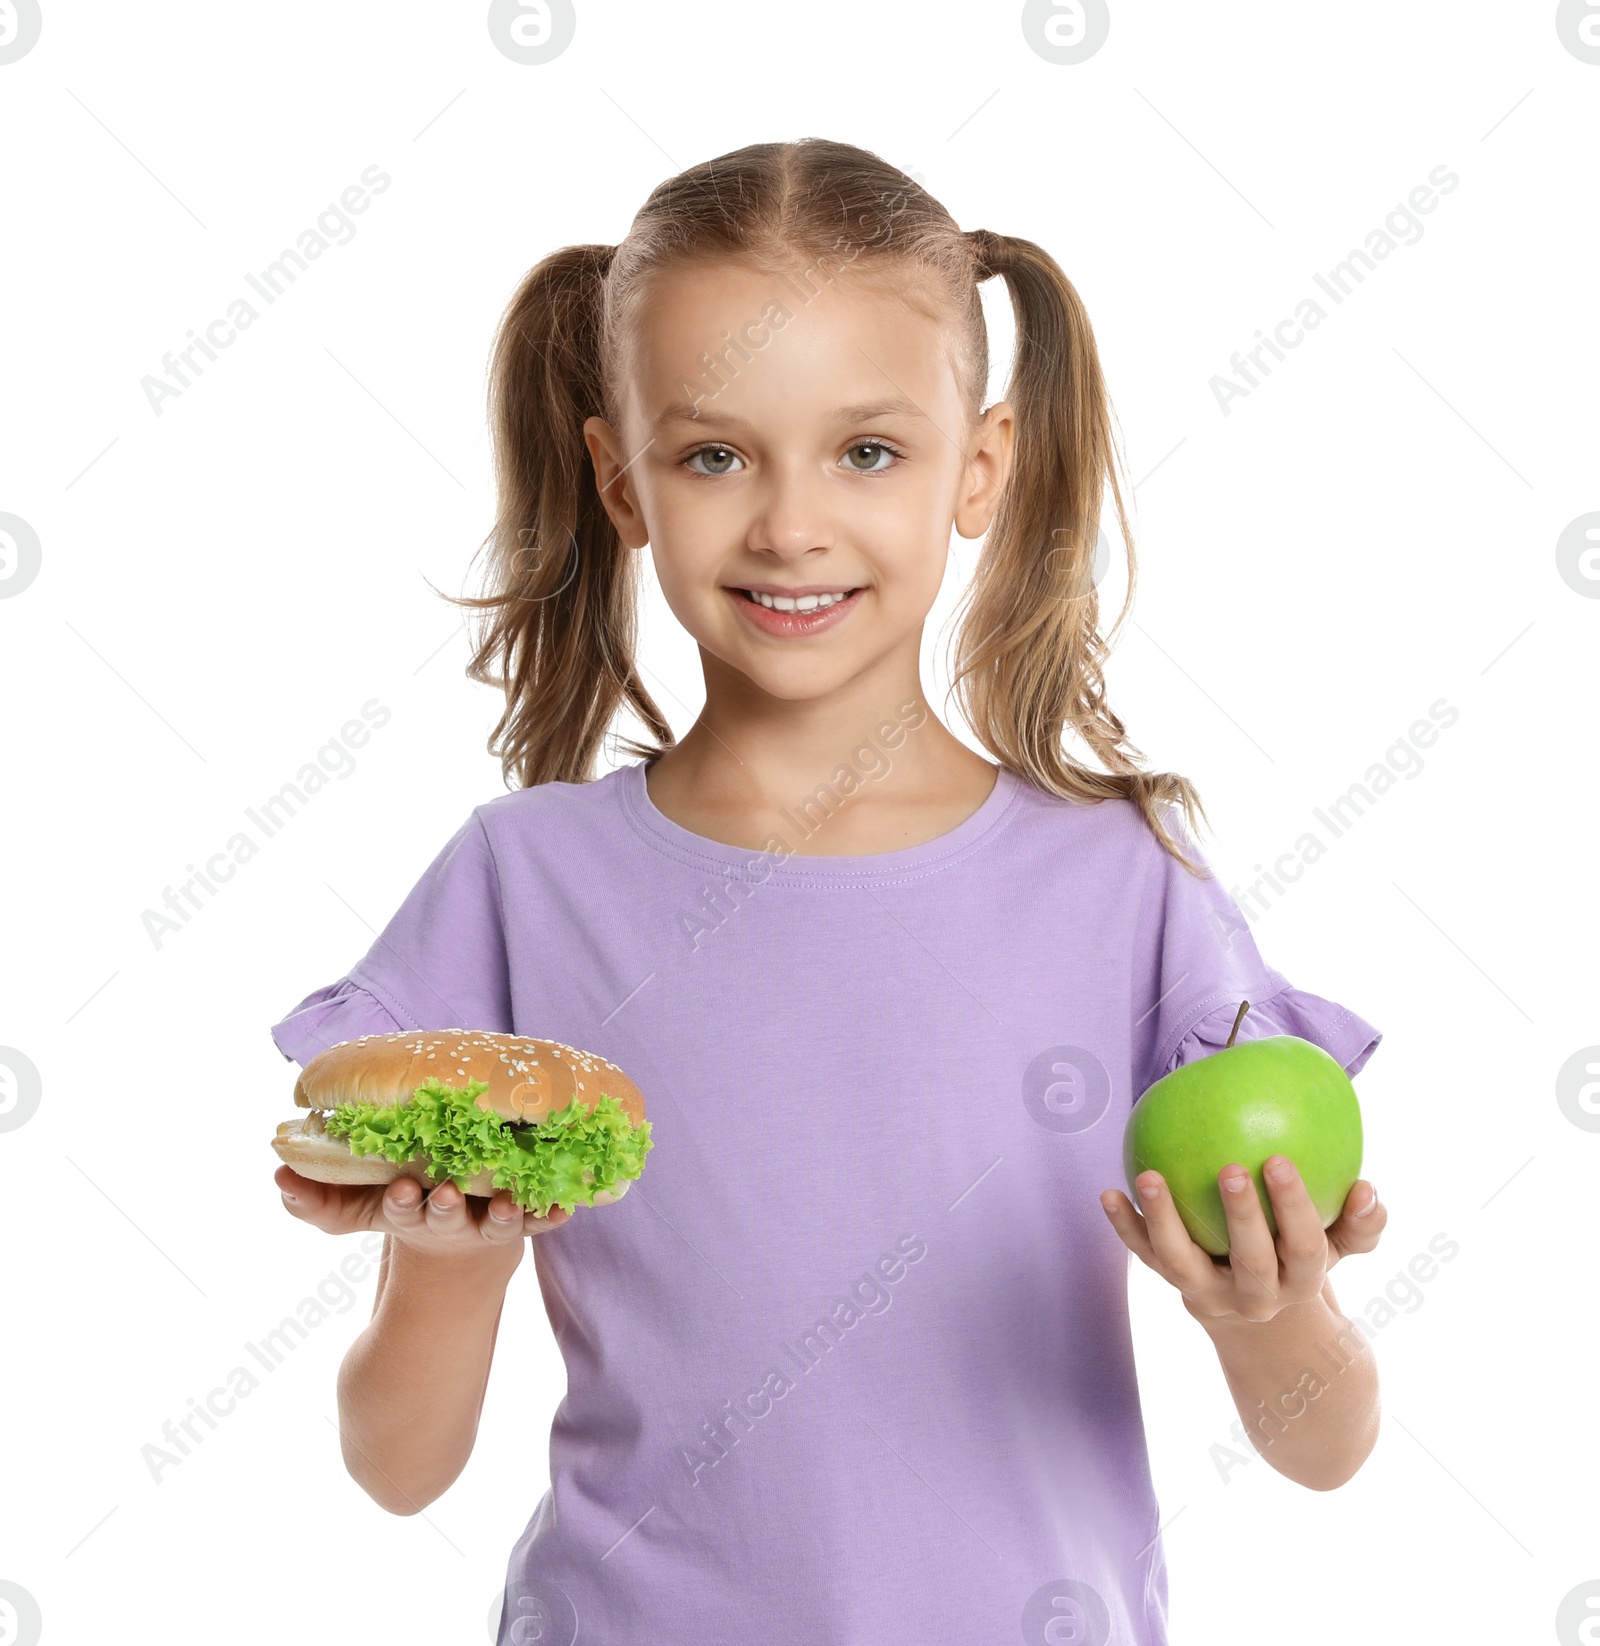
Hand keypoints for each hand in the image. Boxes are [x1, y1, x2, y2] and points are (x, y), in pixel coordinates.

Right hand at [273, 1164, 572, 1270]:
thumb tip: (277, 1175)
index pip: (403, 1209)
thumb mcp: (358, 1211)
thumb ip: (316, 1199)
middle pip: (449, 1217)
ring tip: (508, 1204)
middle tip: (443, 1193)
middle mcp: (453, 1221)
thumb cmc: (405, 1212)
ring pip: (499, 1221)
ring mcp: (491, 1223)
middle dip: (444, 1207)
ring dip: (504, 1213)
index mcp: (414, 1213)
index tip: (403, 1190)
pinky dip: (553, 1215)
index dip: (403, 1202)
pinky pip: (543, 1219)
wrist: (461, 1254)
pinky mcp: (525, 1221)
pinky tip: (566, 1209)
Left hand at [1099, 1157, 1385, 1324]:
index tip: (1280, 1160)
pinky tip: (1107, 1192)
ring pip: (1183, 1264)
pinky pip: (1147, 1257)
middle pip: (1250, 1261)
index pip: (1303, 1247)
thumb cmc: (1303, 1261)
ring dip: (1163, 1220)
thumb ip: (1359, 1223)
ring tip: (1147, 1175)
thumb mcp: (1338, 1249)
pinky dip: (1125, 1227)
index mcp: (1301, 1281)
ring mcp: (1210, 1295)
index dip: (1294, 1208)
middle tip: (1229, 1168)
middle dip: (1242, 1217)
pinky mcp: (1176, 1286)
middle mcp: (1256, 1297)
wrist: (1265, 1330)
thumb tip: (1368, 1188)